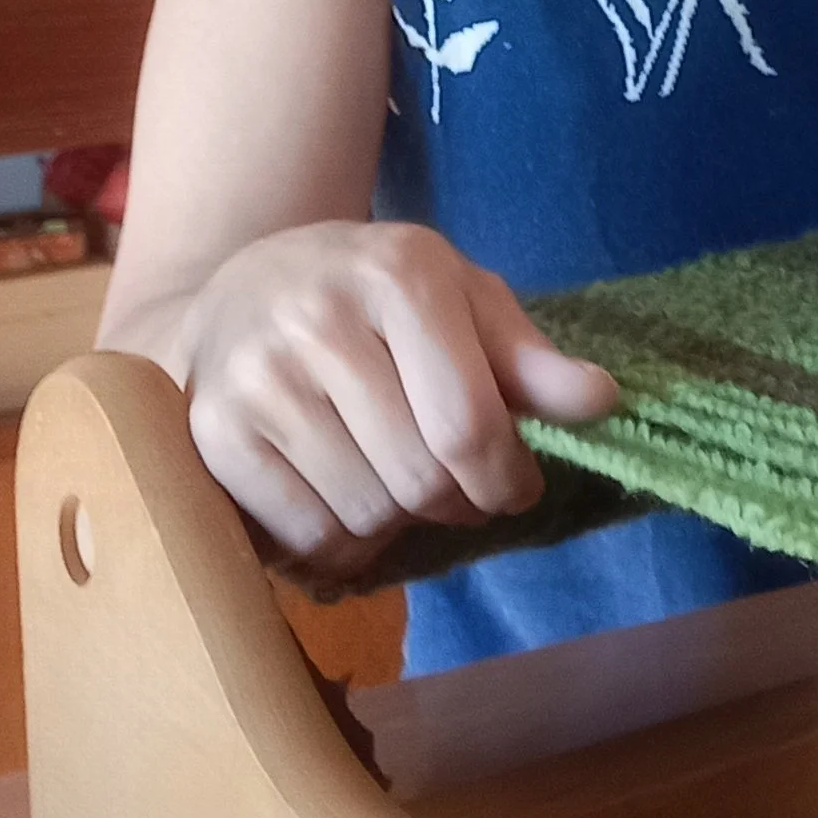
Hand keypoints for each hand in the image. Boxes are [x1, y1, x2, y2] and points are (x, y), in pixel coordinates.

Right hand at [178, 219, 618, 579]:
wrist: (246, 286)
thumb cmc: (376, 297)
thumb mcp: (462, 300)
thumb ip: (529, 357)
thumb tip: (602, 401)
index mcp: (401, 275)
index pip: (469, 424)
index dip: (505, 478)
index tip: (514, 487)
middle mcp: (321, 320)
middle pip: (420, 479)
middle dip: (455, 502)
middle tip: (453, 486)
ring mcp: (259, 378)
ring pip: (366, 516)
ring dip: (395, 520)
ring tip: (390, 474)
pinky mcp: (214, 434)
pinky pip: (305, 536)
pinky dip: (339, 541)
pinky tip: (340, 491)